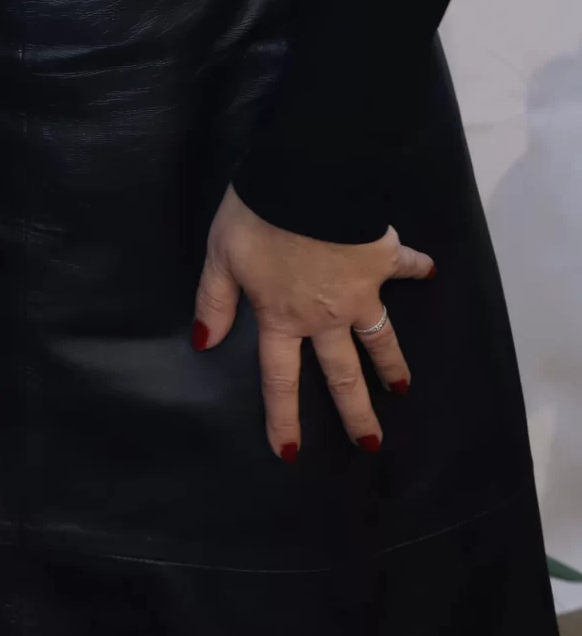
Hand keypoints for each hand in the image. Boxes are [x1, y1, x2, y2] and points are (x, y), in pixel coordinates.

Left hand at [192, 183, 433, 460]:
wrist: (311, 181)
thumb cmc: (259, 217)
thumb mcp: (221, 255)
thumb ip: (214, 300)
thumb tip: (204, 343)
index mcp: (283, 316)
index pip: (279, 378)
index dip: (282, 417)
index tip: (290, 453)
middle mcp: (325, 316)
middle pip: (342, 374)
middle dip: (355, 411)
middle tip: (371, 443)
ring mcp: (360, 291)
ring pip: (379, 337)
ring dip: (391, 362)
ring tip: (402, 386)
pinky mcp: (382, 259)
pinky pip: (404, 266)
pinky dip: (417, 267)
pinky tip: (430, 271)